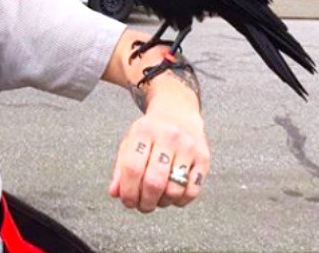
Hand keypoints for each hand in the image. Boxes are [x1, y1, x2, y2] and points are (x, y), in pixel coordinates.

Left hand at [108, 87, 209, 212]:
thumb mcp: (130, 142)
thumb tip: (115, 193)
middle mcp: (167, 137)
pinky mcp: (203, 158)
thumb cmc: (151, 131)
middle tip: (143, 206)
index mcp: (144, 132)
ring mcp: (188, 147)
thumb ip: (121, 168)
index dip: (128, 191)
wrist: (177, 112)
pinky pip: (192, 190)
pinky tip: (173, 196)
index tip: (128, 202)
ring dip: (163, 202)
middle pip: (154, 181)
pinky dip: (180, 200)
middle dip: (146, 202)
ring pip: (174, 189)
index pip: (132, 168)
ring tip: (157, 199)